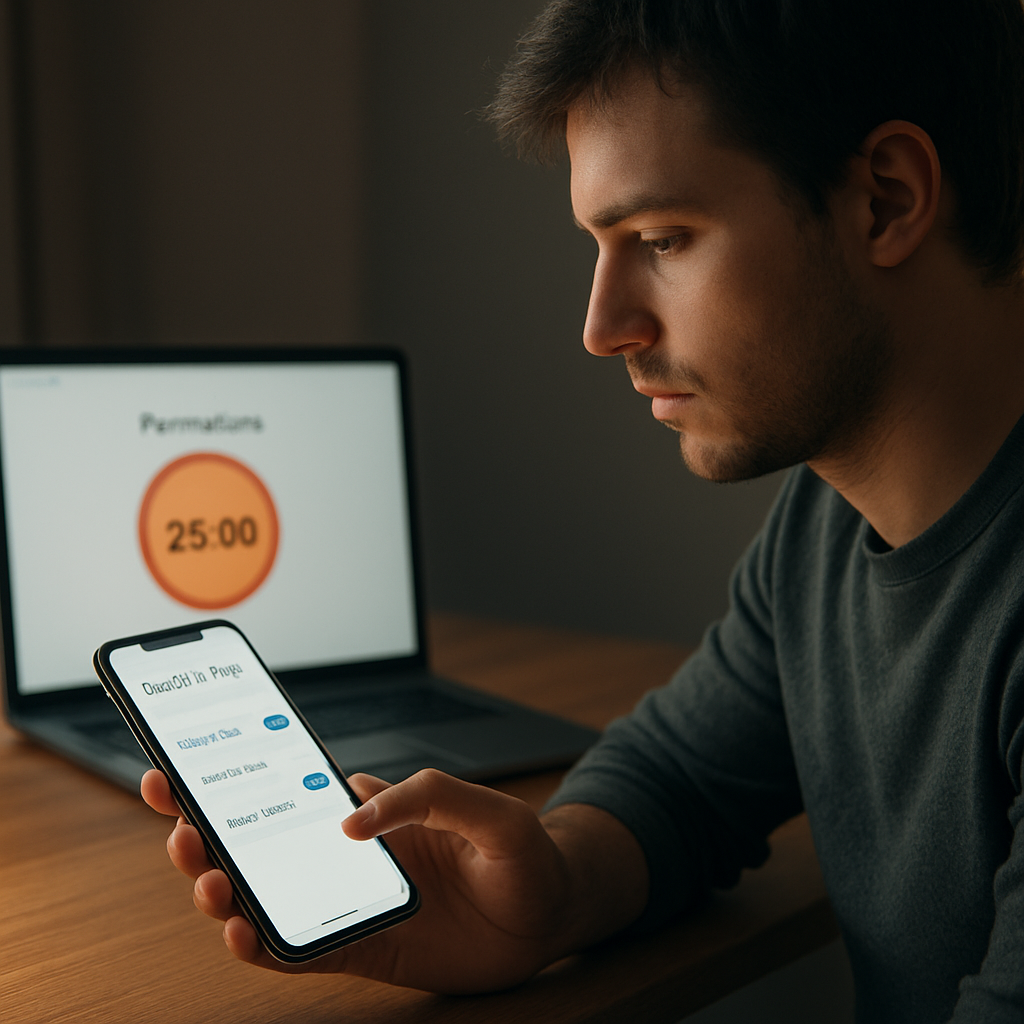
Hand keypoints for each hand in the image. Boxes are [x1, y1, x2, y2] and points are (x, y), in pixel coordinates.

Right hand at [141, 767, 630, 992]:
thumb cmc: (520, 852)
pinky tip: (242, 935)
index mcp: (369, 810)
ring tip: (209, 882)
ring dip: (225, 891)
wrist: (551, 915)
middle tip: (180, 828)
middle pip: (258, 845)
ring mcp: (349, 903)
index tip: (180, 770)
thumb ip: (427, 797)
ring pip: (267, 898)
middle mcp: (346, 855)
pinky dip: (265, 947)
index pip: (288, 790)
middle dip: (206, 835)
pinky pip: (301, 952)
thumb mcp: (487, 808)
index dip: (231, 781)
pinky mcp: (362, 948)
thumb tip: (352, 819)